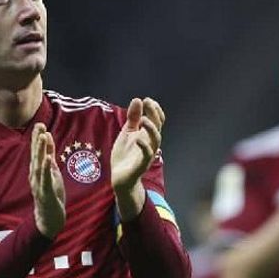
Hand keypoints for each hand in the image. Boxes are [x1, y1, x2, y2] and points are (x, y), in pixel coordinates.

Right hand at [30, 123, 65, 238]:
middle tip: (39, 125)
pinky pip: (45, 179)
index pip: (37, 151)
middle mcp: (35, 175)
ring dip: (40, 151)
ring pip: (39, 165)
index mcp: (37, 169)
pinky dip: (46, 168)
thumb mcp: (52, 170)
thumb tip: (47, 137)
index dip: (37, 138)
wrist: (48, 216)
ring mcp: (39, 184)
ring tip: (42, 137)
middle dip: (37, 140)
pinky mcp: (45, 192)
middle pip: (36, 155)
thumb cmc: (50, 193)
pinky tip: (48, 159)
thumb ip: (49, 154)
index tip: (40, 124)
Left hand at [111, 98, 164, 220]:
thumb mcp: (127, 132)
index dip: (155, 109)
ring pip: (156, 140)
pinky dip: (144, 146)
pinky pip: (147, 155)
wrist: (119, 178)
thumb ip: (133, 117)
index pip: (158, 119)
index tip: (147, 100)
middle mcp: (150, 143)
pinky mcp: (141, 165)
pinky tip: (137, 139)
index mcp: (147, 135)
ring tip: (143, 119)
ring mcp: (147, 154)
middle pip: (158, 127)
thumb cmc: (125, 154)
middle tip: (148, 102)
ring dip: (152, 129)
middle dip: (154, 114)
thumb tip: (138, 99)